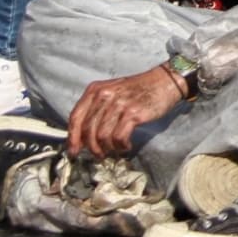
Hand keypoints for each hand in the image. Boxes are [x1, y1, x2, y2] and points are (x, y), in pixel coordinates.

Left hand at [66, 64, 187, 156]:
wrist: (165, 81)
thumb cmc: (138, 90)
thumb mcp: (112, 93)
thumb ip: (96, 109)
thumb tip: (83, 137)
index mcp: (95, 90)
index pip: (76, 117)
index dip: (72, 138)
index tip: (73, 151)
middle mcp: (104, 95)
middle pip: (88, 130)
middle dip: (92, 148)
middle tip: (99, 155)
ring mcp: (119, 104)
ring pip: (102, 136)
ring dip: (107, 149)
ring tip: (115, 150)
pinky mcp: (133, 113)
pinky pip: (118, 138)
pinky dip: (120, 146)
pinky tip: (126, 145)